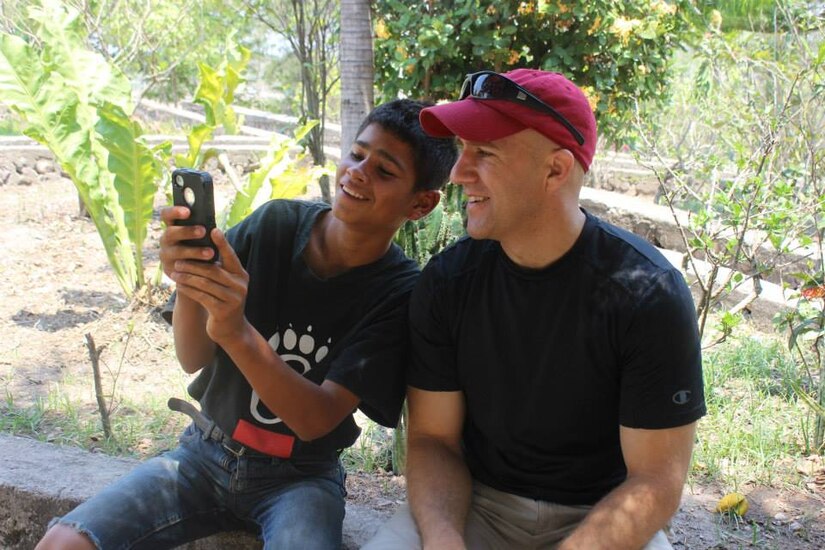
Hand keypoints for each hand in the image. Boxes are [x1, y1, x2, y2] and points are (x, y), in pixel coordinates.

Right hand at [159, 206, 215, 276]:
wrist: (194, 268)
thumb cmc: (199, 244)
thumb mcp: (199, 234)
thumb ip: (202, 227)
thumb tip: (212, 225)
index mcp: (172, 226)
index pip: (166, 215)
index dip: (174, 211)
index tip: (187, 211)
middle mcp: (166, 239)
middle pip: (171, 232)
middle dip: (187, 231)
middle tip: (203, 231)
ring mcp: (166, 254)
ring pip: (177, 251)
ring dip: (194, 251)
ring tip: (210, 252)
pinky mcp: (169, 269)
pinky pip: (180, 268)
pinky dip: (193, 267)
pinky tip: (205, 267)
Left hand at [170, 228, 250, 344]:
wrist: (231, 329)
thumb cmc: (224, 301)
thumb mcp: (227, 284)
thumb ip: (220, 269)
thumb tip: (204, 247)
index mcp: (241, 275)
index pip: (231, 256)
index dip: (222, 243)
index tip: (213, 230)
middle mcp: (240, 285)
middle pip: (213, 270)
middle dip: (193, 264)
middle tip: (177, 260)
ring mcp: (233, 299)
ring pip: (205, 283)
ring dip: (187, 276)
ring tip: (174, 272)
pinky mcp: (223, 310)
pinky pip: (202, 296)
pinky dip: (188, 290)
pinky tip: (179, 285)